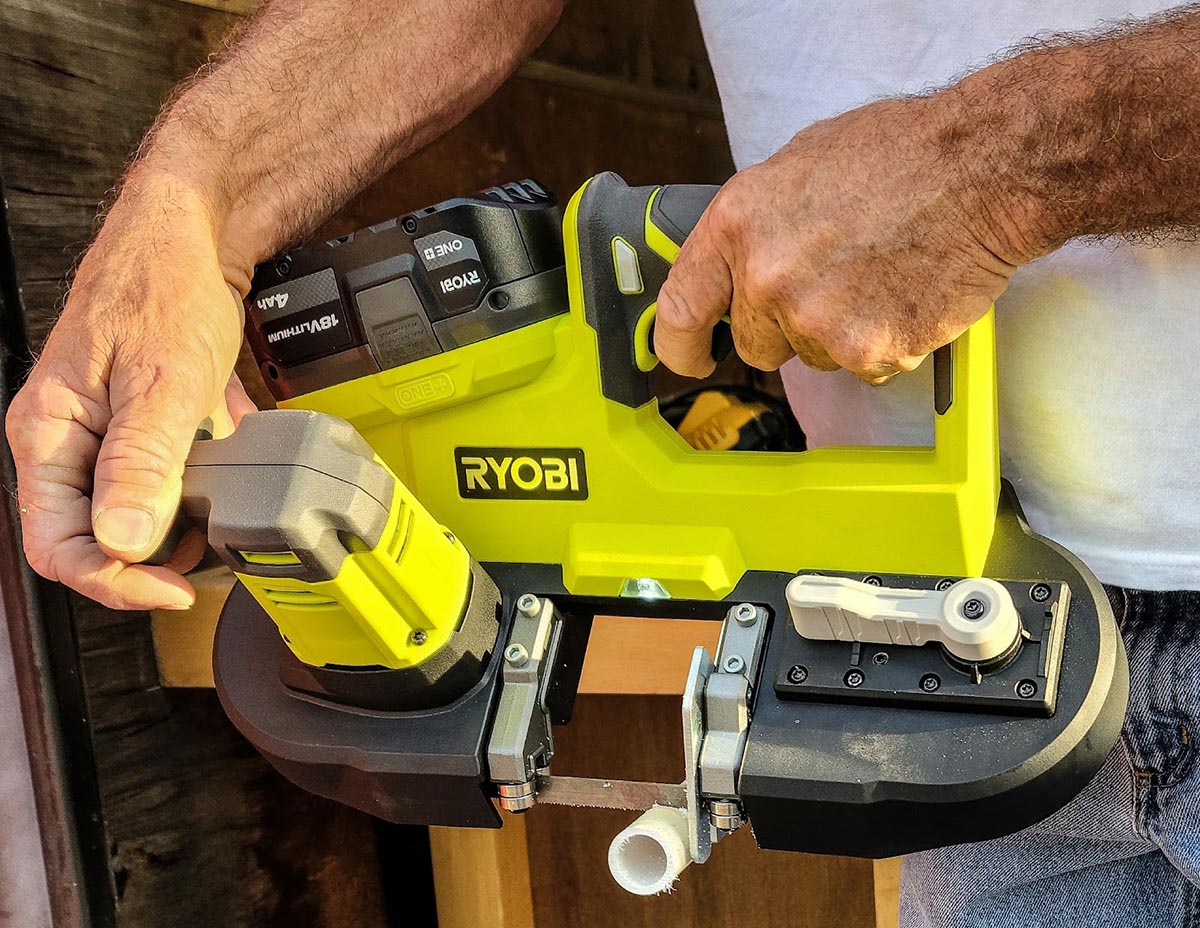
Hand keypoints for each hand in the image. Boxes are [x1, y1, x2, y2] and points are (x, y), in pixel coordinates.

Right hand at [6, 174, 255, 609]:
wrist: (190, 237)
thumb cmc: (162, 287)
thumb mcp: (163, 381)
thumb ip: (141, 464)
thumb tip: (121, 542)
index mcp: (48, 435)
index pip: (58, 546)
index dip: (115, 581)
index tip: (172, 587)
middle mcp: (69, 444)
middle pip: (99, 539)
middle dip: (157, 553)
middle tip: (212, 547)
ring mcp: (106, 438)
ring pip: (137, 516)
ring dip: (185, 519)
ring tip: (224, 500)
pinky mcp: (143, 429)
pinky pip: (165, 479)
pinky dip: (199, 481)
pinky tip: (223, 458)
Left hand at [653, 95, 1034, 382]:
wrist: (983, 168)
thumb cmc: (898, 155)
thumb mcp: (795, 167)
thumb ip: (753, 228)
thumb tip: (732, 269)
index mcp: (738, 225)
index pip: (680, 309)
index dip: (680, 345)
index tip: (689, 357)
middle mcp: (767, 277)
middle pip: (753, 346)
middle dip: (783, 331)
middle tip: (830, 288)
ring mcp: (816, 319)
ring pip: (811, 358)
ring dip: (838, 333)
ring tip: (877, 275)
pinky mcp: (867, 350)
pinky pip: (862, 368)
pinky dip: (883, 344)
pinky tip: (904, 294)